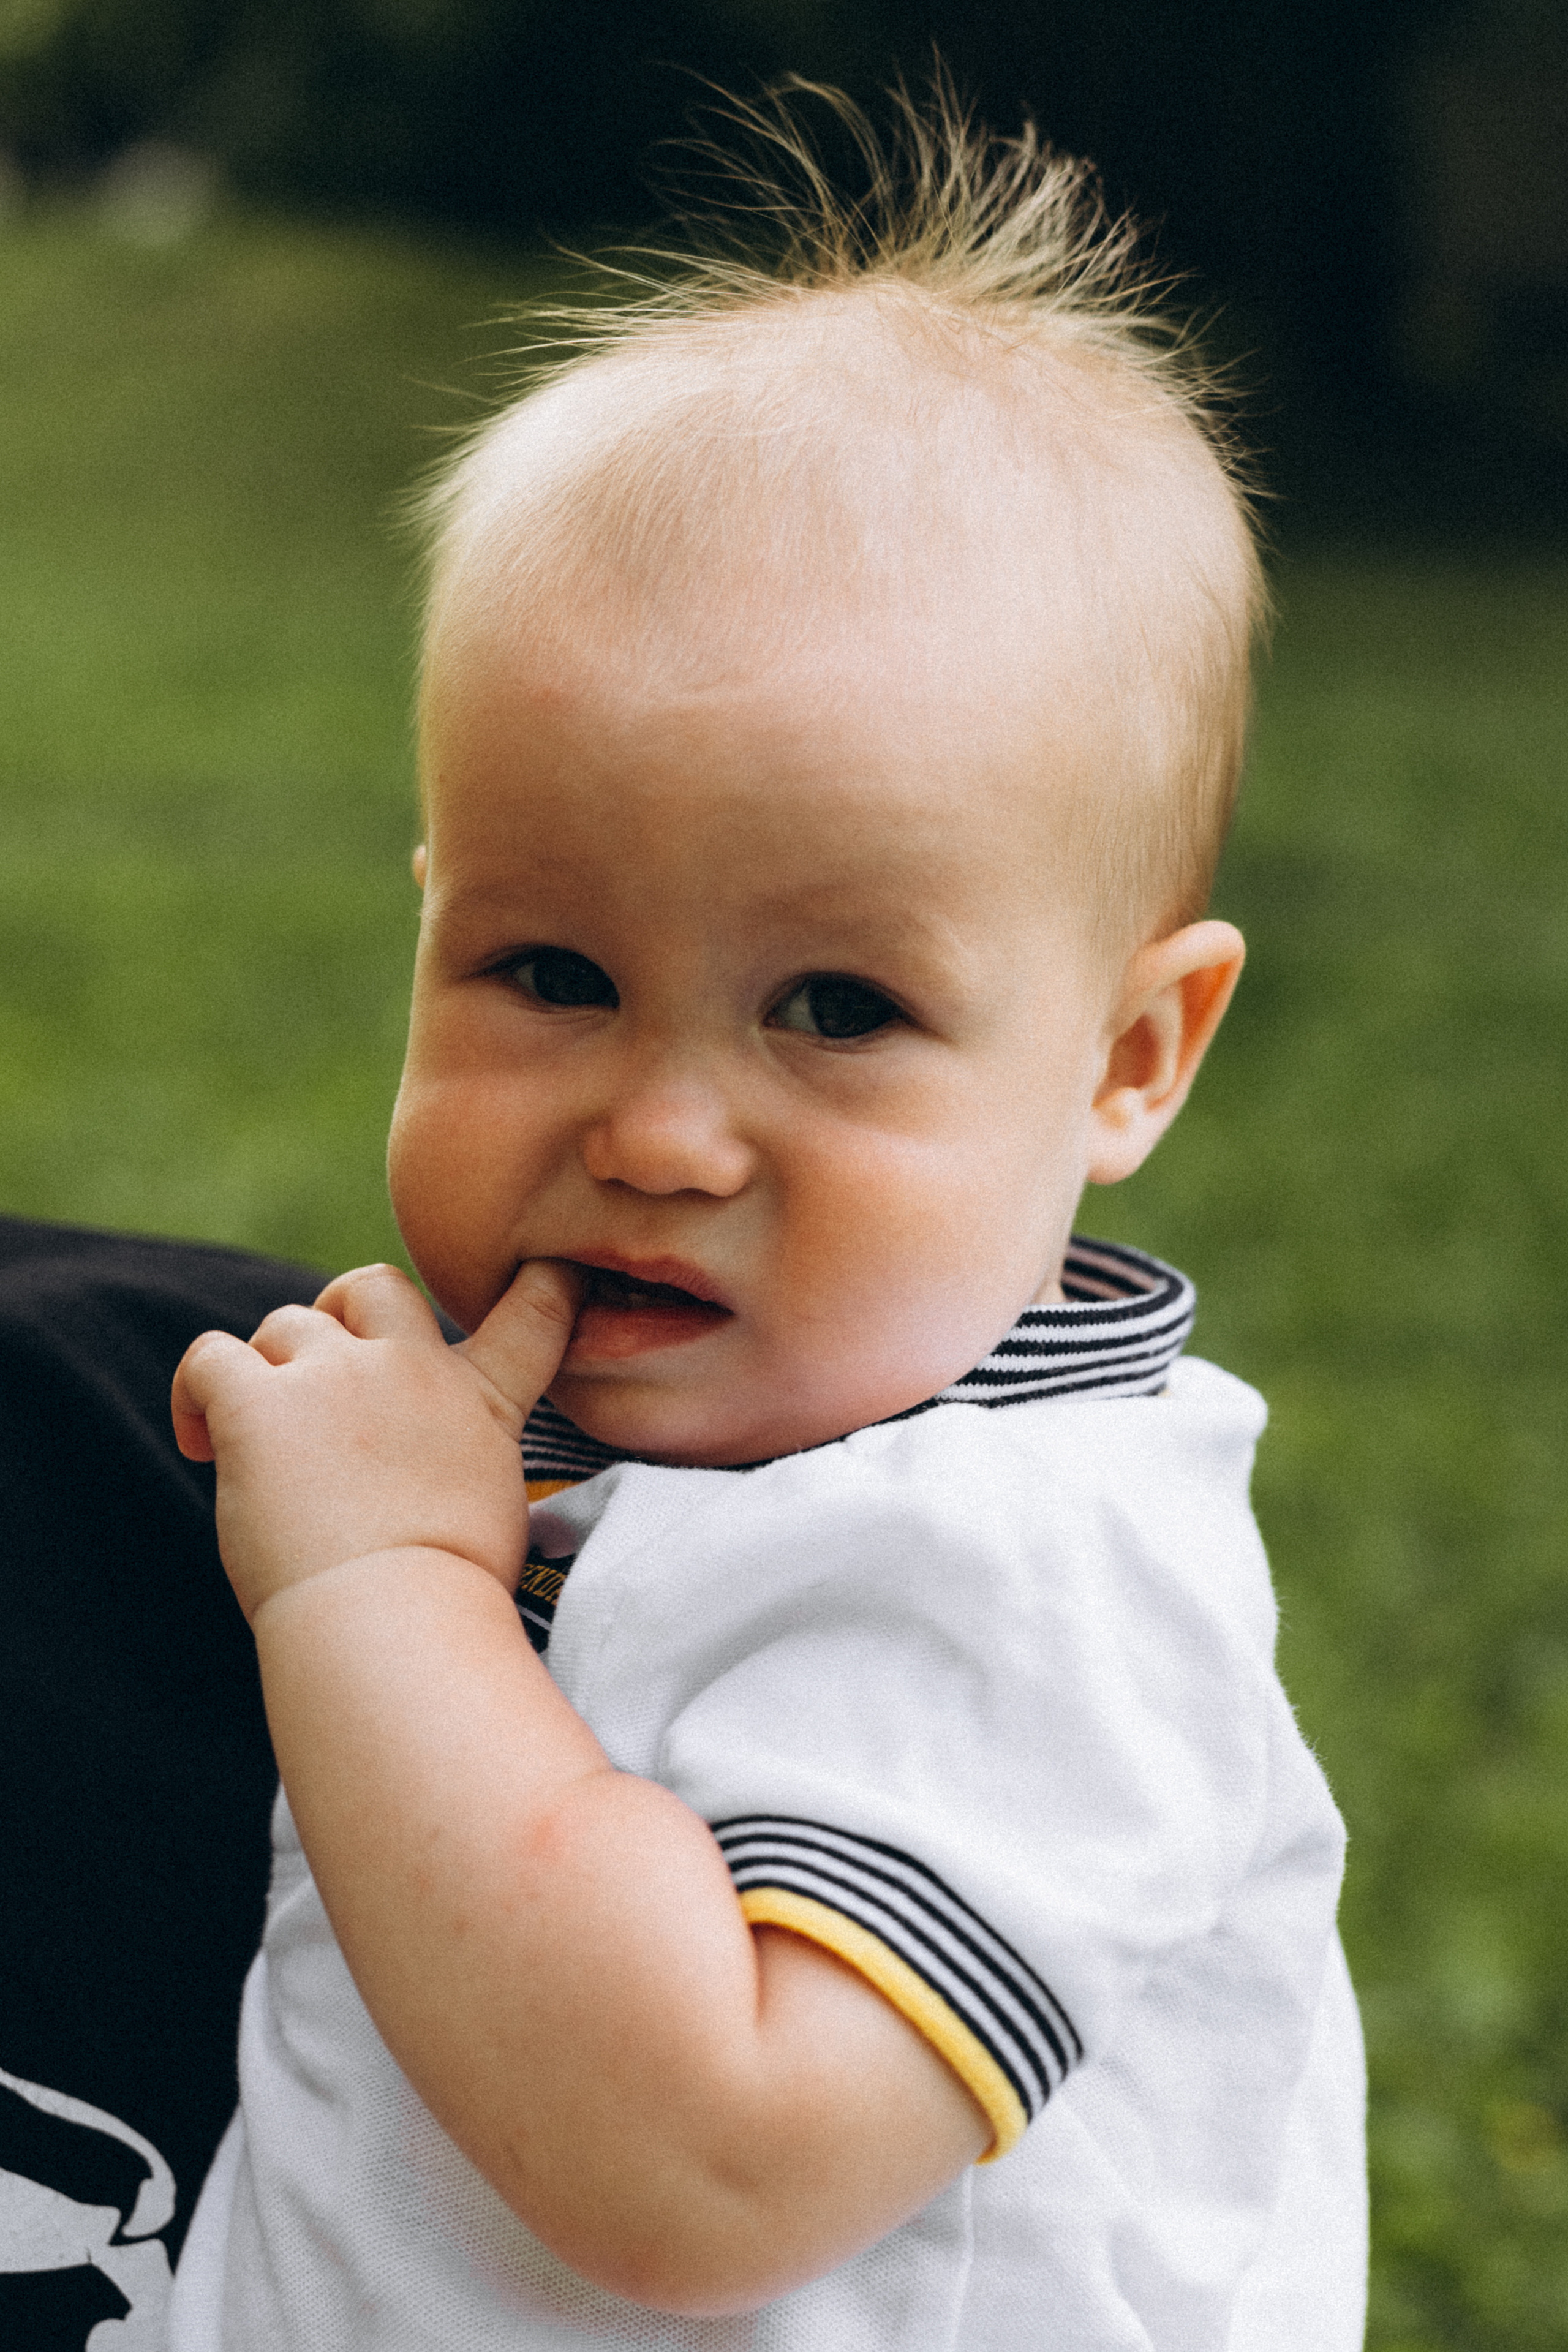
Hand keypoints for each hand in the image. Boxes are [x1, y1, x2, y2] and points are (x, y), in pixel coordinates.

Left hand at [171, 1260, 581, 1620]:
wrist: (397, 1619)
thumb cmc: (448, 1598)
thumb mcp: (496, 1515)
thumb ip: (461, 1465)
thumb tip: (414, 1479)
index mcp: (480, 1400)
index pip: (531, 1312)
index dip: (544, 1283)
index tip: (547, 1273)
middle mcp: (410, 1369)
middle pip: (373, 1286)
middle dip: (341, 1311)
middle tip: (316, 1372)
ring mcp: (334, 1377)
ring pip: (286, 1324)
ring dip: (270, 1369)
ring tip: (260, 1440)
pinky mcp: (258, 1404)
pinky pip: (210, 1358)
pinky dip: (195, 1392)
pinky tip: (199, 1443)